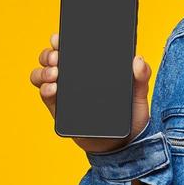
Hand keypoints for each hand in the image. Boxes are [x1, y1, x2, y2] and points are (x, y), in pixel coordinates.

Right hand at [32, 33, 151, 155]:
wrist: (123, 146)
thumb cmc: (130, 118)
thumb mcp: (138, 96)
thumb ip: (140, 78)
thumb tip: (138, 59)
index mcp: (90, 70)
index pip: (71, 50)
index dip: (61, 41)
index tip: (59, 38)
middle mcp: (73, 79)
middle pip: (51, 59)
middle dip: (49, 54)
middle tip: (57, 56)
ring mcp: (64, 94)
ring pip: (42, 76)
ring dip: (43, 71)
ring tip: (55, 73)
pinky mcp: (59, 111)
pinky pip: (46, 97)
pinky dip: (45, 90)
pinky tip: (52, 88)